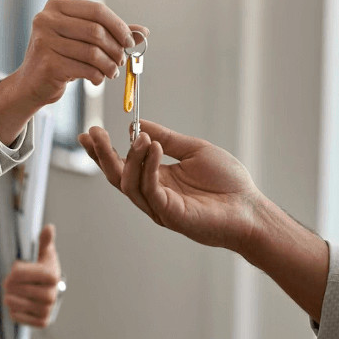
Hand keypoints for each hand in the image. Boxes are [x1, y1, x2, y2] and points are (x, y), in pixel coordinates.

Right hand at [0, 0, 146, 143]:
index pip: (97, 10)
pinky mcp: (47, 63)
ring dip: (109, 65)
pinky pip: (85, 69)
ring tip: (111, 72)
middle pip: (96, 31)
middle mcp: (46, 19)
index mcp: (56, 5)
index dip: (118, 26)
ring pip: (93, 52)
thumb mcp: (83, 39)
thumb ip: (111, 32)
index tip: (129, 41)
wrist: (32, 83)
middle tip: (121, 61)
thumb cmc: (61, 57)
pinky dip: (97, 76)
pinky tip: (96, 79)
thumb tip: (143, 31)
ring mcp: (44, 41)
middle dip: (115, 48)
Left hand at [4, 224, 62, 327]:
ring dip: (10, 297)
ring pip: (13, 303)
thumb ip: (45, 241)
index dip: (14, 270)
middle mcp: (52, 295)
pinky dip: (14, 311)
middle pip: (14, 288)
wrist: (52, 292)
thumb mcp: (45, 254)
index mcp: (52, 276)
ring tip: (14, 293)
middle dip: (9, 284)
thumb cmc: (45, 270)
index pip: (18, 273)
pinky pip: (17, 317)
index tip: (17, 268)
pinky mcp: (42, 322)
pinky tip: (20, 304)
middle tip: (11, 282)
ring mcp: (47, 309)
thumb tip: (49, 227)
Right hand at [78, 120, 263, 250]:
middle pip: (117, 176)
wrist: (250, 208)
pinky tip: (153, 147)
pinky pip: (151, 190)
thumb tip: (137, 123)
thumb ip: (166, 138)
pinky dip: (148, 167)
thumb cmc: (227, 183)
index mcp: (157, 178)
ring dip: (129, 157)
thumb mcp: (194, 150)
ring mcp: (160, 207)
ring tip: (139, 137)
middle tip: (94, 133)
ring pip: (129, 184)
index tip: (89, 132)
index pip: (122, 165)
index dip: (103, 151)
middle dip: (102, 155)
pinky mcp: (171, 215)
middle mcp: (154, 194)